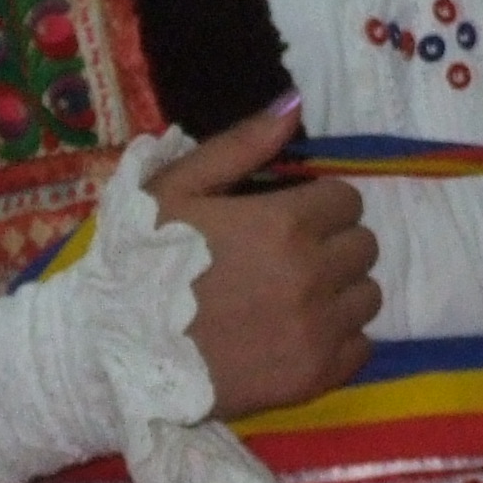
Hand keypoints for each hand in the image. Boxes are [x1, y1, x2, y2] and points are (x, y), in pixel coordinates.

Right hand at [150, 97, 379, 419]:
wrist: (114, 352)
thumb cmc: (142, 262)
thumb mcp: (177, 187)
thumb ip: (241, 145)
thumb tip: (295, 104)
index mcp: (285, 222)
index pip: (347, 200)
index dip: (320, 205)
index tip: (290, 219)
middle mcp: (313, 274)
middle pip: (364, 246)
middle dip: (333, 245)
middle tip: (291, 259)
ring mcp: (317, 330)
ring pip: (368, 296)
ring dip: (340, 292)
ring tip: (296, 298)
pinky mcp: (313, 378)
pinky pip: (361, 349)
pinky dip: (339, 340)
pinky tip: (299, 335)